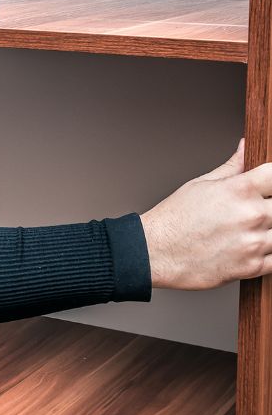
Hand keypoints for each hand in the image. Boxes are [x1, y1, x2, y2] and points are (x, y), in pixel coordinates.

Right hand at [140, 138, 271, 288]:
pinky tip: (252, 248)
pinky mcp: (251, 267)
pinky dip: (268, 254)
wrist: (154, 252)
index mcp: (239, 190)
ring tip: (248, 231)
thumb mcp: (200, 184)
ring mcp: (253, 242)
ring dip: (269, 232)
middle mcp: (250, 215)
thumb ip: (232, 167)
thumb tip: (245, 148)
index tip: (266, 186)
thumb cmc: (173, 219)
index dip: (271, 180)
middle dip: (270, 207)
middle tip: (252, 212)